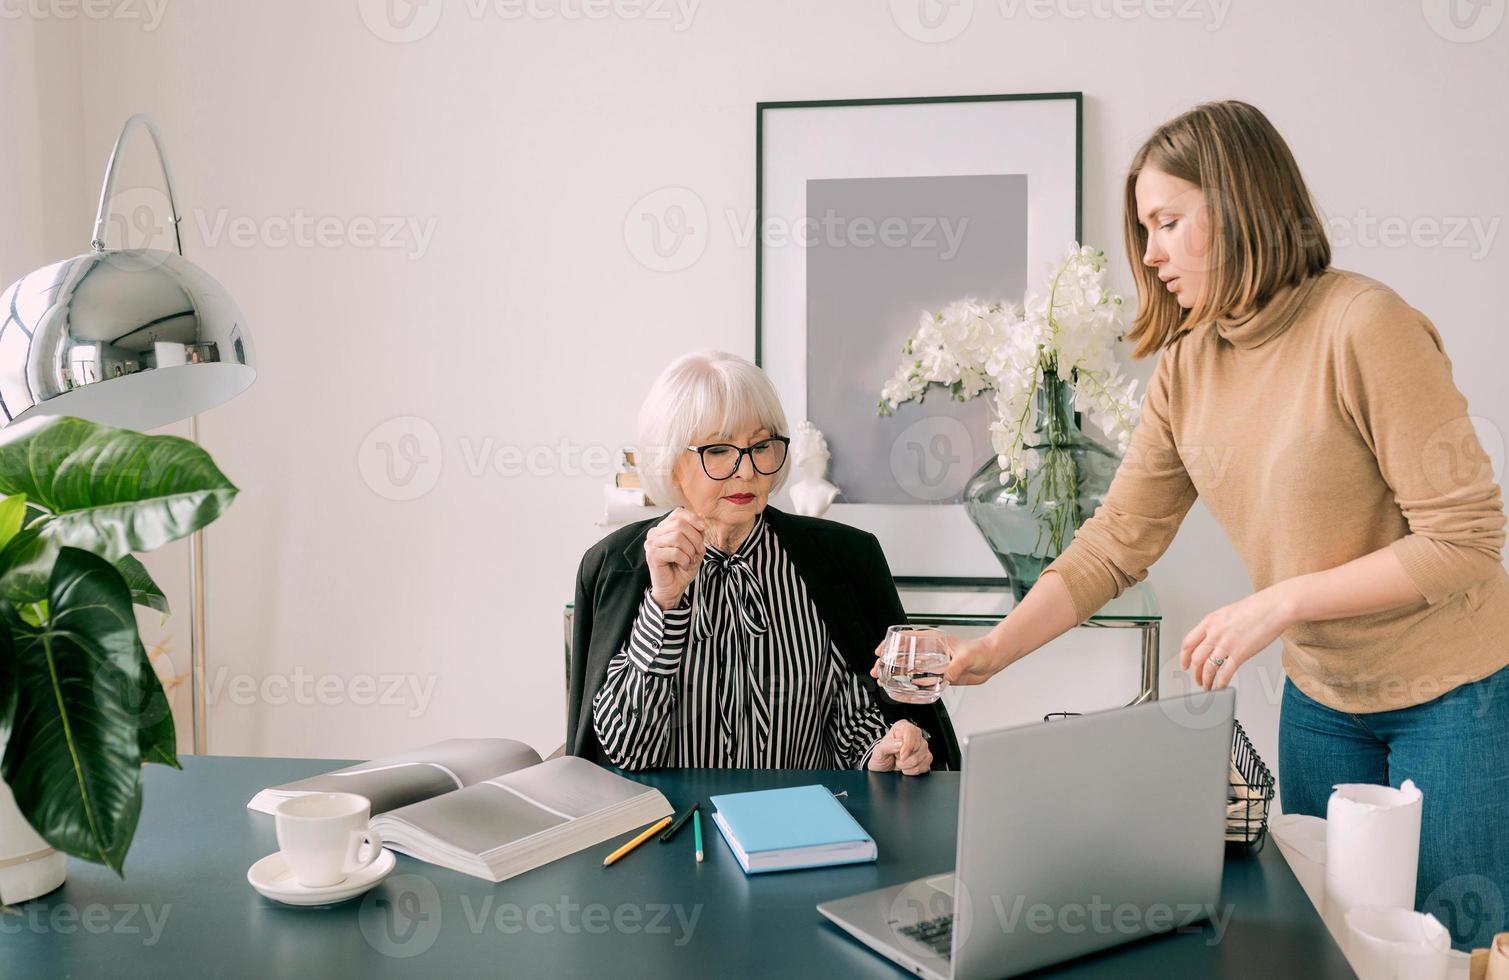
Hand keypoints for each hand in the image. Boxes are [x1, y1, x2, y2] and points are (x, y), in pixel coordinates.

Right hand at [644, 508, 705, 609]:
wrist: (673, 588)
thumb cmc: (682, 567)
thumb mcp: (694, 547)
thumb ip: (697, 532)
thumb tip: (702, 518)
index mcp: (664, 527)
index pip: (678, 513)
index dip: (693, 518)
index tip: (703, 529)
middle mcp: (655, 533)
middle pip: (679, 525)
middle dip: (695, 538)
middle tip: (699, 551)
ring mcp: (651, 543)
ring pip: (677, 537)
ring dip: (690, 550)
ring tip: (690, 559)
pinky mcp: (652, 555)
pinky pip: (674, 552)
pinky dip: (684, 560)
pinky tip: (684, 565)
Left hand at [867, 720, 930, 775]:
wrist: (884, 767)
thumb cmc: (881, 756)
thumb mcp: (878, 750)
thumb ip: (887, 745)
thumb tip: (901, 743)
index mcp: (902, 727)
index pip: (911, 732)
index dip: (908, 746)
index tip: (901, 756)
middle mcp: (914, 735)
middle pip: (919, 746)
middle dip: (906, 759)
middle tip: (896, 758)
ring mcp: (922, 746)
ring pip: (923, 757)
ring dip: (909, 765)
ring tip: (900, 762)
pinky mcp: (926, 757)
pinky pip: (926, 766)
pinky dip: (914, 770)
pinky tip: (907, 768)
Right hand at [870, 632, 1005, 687]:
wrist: (991, 661)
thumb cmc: (981, 652)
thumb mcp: (967, 657)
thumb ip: (957, 666)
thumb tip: (947, 675)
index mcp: (934, 640)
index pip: (907, 638)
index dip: (891, 644)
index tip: (879, 651)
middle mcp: (931, 651)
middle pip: (904, 654)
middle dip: (887, 661)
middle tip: (876, 670)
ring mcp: (934, 662)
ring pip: (909, 666)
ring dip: (896, 672)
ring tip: (883, 680)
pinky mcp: (940, 674)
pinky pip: (921, 679)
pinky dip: (910, 683)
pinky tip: (902, 688)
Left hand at [1181, 585, 1296, 689]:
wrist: (1274, 607)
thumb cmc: (1257, 608)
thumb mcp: (1228, 613)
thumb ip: (1217, 627)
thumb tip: (1212, 641)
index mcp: (1209, 621)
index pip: (1188, 643)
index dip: (1184, 657)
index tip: (1184, 664)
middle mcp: (1214, 633)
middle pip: (1196, 658)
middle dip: (1195, 673)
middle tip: (1197, 679)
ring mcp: (1226, 644)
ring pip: (1208, 668)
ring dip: (1206, 680)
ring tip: (1207, 686)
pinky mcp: (1240, 653)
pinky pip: (1225, 673)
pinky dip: (1220, 683)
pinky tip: (1220, 686)